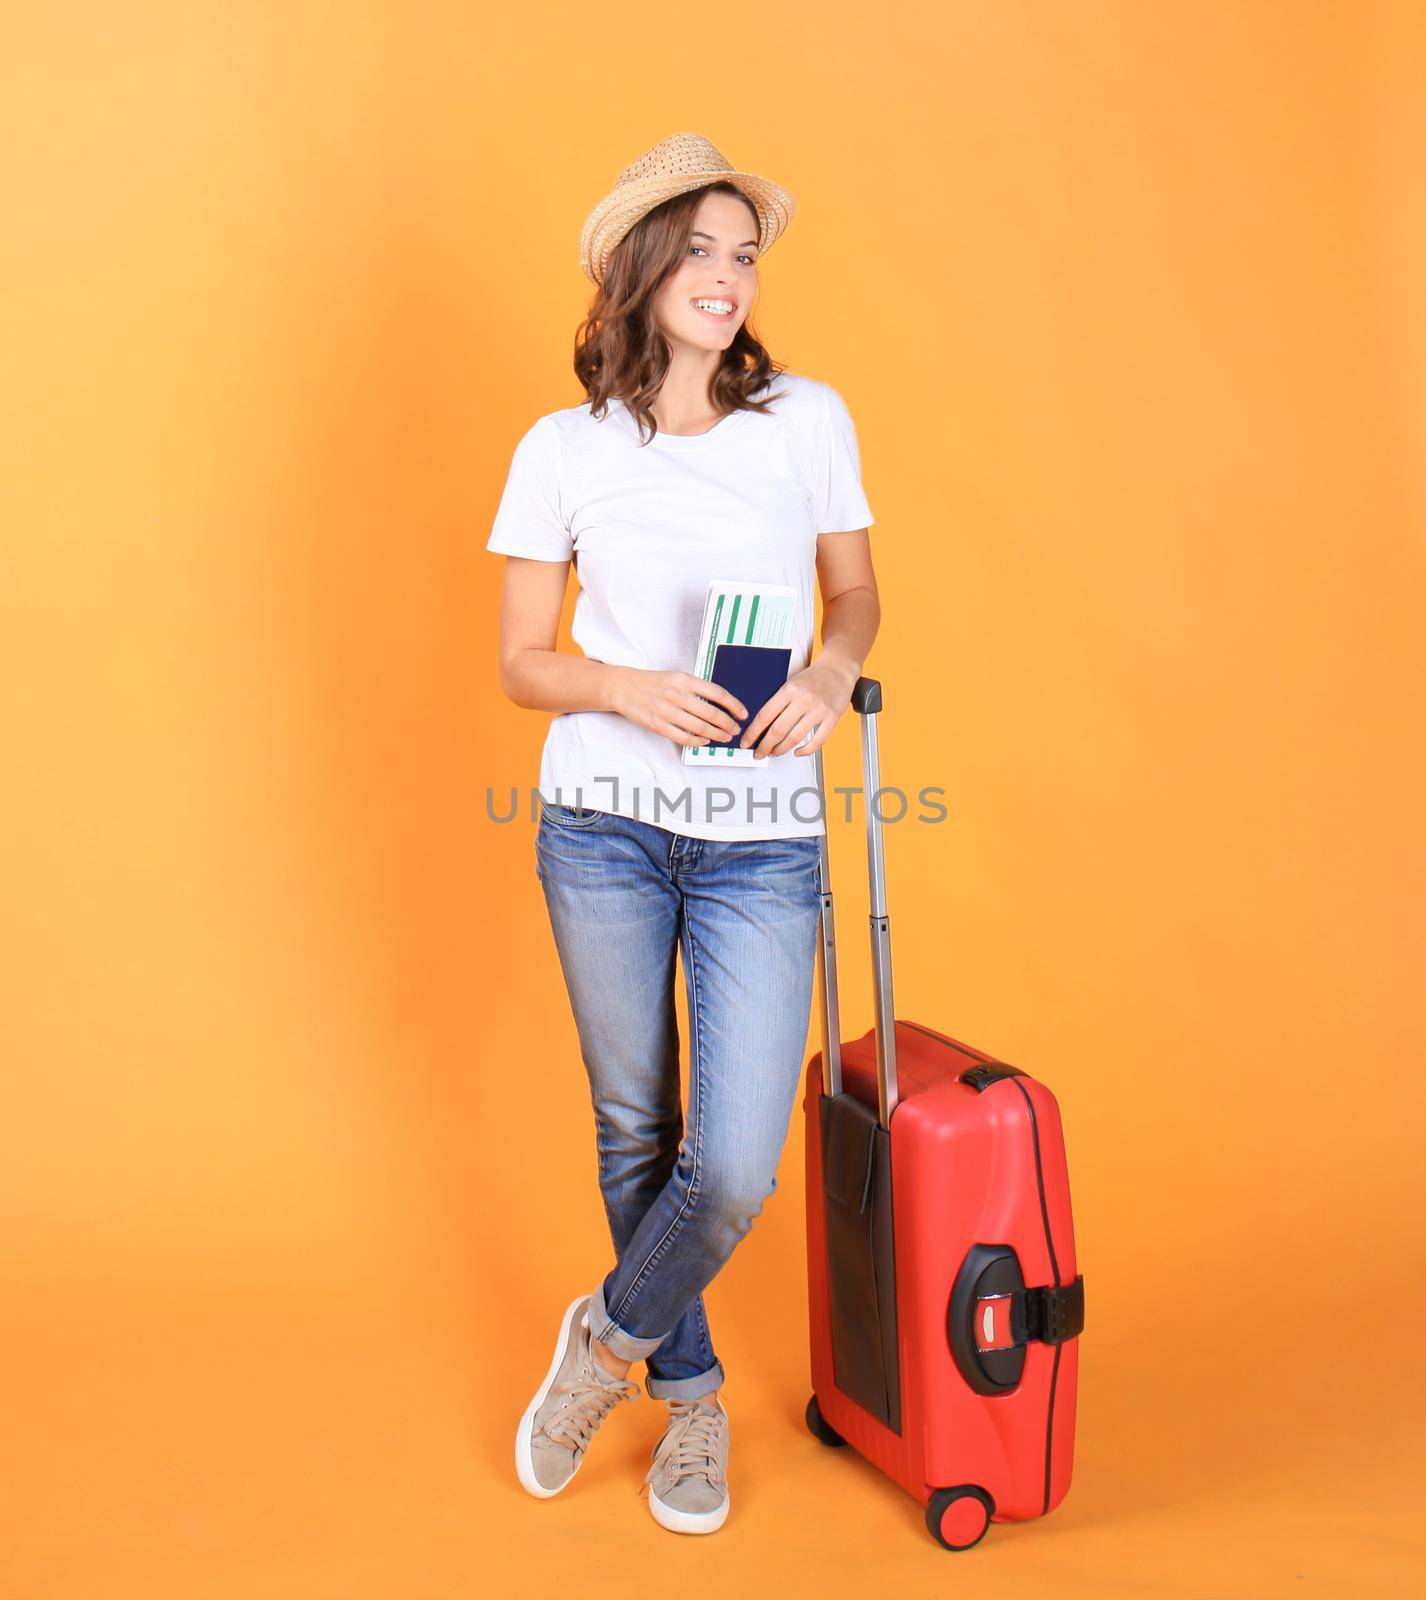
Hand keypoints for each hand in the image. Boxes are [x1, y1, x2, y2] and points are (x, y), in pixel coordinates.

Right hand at [608, 667, 748, 749]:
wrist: (624, 687)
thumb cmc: (653, 683)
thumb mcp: (677, 677)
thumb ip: (696, 688)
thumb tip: (720, 704)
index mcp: (685, 680)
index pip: (718, 694)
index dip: (734, 705)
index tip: (742, 713)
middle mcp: (677, 694)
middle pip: (711, 714)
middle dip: (728, 724)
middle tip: (735, 729)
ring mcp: (666, 711)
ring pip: (700, 728)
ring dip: (716, 734)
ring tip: (724, 737)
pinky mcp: (657, 725)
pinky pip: (683, 737)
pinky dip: (697, 741)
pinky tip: (704, 741)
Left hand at [740, 654, 857, 759]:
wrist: (838, 669)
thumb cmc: (813, 678)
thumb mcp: (791, 683)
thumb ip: (779, 702)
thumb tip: (762, 726)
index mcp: (789, 690)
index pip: (765, 715)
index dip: (753, 732)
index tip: (746, 742)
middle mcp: (803, 700)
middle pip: (778, 730)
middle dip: (765, 746)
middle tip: (759, 753)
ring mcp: (818, 709)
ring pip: (795, 737)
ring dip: (781, 750)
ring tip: (774, 753)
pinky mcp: (832, 717)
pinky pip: (817, 741)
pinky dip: (805, 750)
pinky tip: (797, 752)